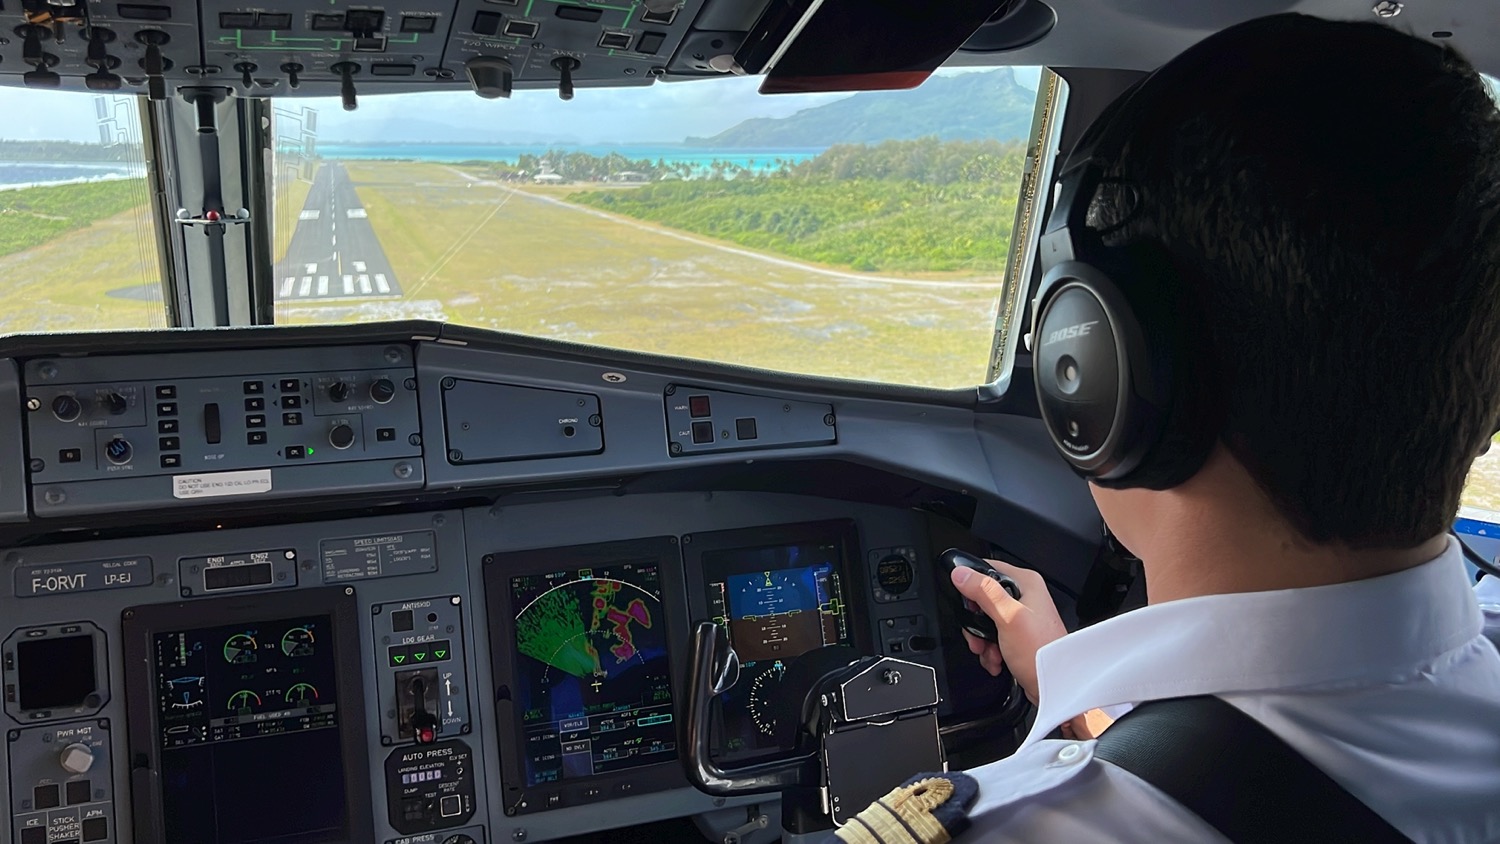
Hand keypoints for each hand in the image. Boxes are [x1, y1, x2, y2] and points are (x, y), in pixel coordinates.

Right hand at [951, 559, 1067, 703]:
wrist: (1054, 686)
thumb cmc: (1041, 652)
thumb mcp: (1007, 617)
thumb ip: (984, 592)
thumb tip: (961, 573)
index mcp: (1026, 583)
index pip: (987, 568)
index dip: (971, 584)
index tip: (967, 603)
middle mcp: (1025, 596)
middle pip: (983, 598)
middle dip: (975, 621)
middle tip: (978, 634)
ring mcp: (1021, 617)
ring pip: (985, 621)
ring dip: (982, 639)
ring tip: (989, 651)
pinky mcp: (1019, 636)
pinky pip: (993, 637)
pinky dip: (990, 649)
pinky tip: (996, 659)